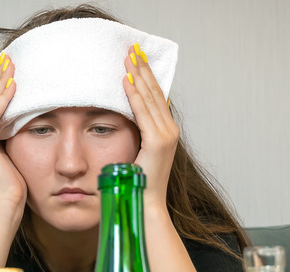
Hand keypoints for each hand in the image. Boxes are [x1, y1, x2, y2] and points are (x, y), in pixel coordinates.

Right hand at [0, 54, 26, 210]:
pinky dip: (3, 98)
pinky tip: (13, 84)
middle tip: (8, 58)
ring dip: (0, 81)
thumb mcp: (7, 149)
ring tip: (12, 64)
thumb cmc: (10, 182)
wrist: (5, 202)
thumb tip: (16, 113)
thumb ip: (5, 131)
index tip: (4, 68)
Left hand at [122, 44, 179, 207]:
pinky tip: (126, 80)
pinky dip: (134, 95)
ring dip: (138, 75)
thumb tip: (120, 121)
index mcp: (165, 132)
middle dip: (142, 68)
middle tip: (132, 48)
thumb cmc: (137, 185)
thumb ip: (133, 136)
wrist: (145, 205)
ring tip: (129, 56)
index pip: (155, 97)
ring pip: (149, 98)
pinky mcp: (157, 143)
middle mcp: (169, 131)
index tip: (136, 58)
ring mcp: (166, 136)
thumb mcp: (134, 154)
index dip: (146, 76)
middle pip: (155, 92)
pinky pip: (142, 113)